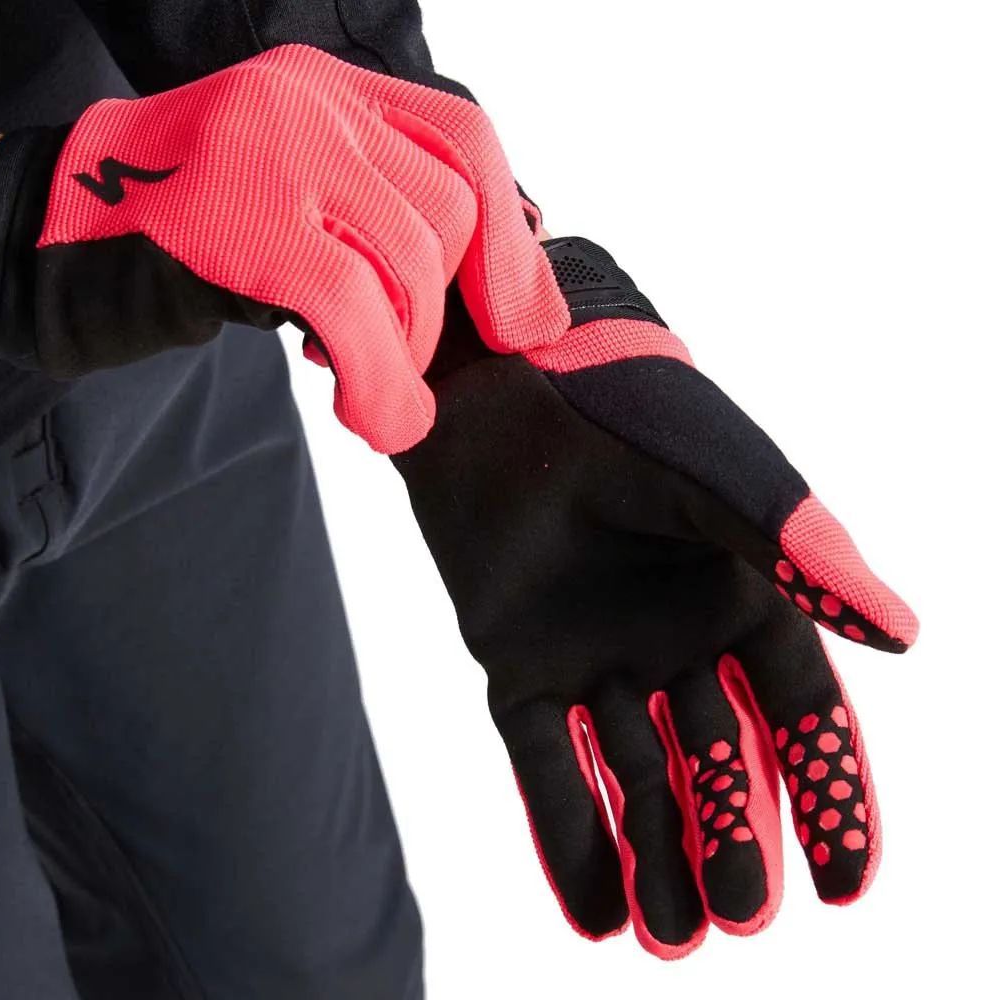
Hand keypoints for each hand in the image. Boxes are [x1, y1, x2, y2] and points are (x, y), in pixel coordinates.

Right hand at [0, 46, 566, 451]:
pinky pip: (354, 309)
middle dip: (451, 310)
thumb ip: (386, 220)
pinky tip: (374, 420)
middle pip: (450, 206)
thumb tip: (507, 280)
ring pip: (410, 261)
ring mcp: (272, 148)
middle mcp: (311, 100)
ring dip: (407, 353)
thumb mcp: (301, 205)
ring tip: (370, 388)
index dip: (510, 241)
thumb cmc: (195, 240)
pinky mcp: (241, 218)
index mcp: (335, 90)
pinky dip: (382, 383)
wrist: (54, 245)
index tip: (523, 320)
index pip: (467, 140)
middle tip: (413, 362)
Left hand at [394, 238, 916, 957]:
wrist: (497, 393)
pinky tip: (592, 908)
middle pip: (716, 759)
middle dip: (730, 837)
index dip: (827, 796)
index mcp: (737, 596)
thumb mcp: (714, 483)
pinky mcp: (517, 665)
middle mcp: (671, 636)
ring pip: (633, 774)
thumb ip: (797, 551)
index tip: (846, 886)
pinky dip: (567, 829)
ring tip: (671, 937)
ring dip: (652, 852)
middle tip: (740, 918)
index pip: (798, 714)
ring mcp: (593, 656)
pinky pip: (544, 761)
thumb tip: (905, 636)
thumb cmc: (616, 417)